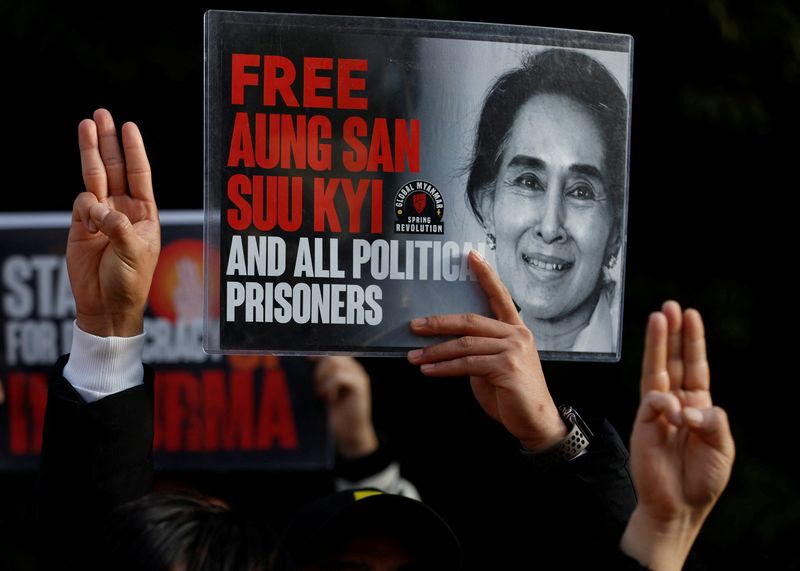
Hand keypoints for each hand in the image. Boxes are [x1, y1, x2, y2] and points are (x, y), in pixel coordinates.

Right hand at [68, 109, 159, 336]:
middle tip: (102, 114)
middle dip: (109, 141)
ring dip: (90, 152)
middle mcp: (123, 209)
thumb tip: (99, 207)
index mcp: (145, 213)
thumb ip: (118, 227)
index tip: (130, 127)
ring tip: (86, 124)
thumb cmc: (130, 281)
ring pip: (94, 177)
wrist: (107, 305)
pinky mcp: (80, 226)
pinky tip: (89, 221)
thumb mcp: (133, 252)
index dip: (134, 150)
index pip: (140, 174)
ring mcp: (101, 215)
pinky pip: (80, 204)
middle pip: (115, 168)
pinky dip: (84, 206)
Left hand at [314, 357, 377, 458]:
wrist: (349, 433)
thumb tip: (304, 364)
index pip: (331, 352)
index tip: (306, 361)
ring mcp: (358, 376)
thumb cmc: (336, 414)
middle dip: (318, 369)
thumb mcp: (324, 392)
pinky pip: (340, 377)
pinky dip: (330, 387)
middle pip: (332, 355)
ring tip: (321, 393)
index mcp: (346, 368)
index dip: (318, 355)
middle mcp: (354, 369)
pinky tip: (329, 399)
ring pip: (335, 364)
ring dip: (323, 378)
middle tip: (315, 386)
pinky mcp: (360, 386)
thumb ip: (319, 377)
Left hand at [407, 250, 565, 451]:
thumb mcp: (494, 364)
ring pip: (464, 344)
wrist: (534, 420)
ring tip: (413, 356)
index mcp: (515, 329)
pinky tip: (428, 370)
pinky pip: (466, 364)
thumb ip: (479, 349)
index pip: (499, 295)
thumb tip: (447, 343)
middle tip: (414, 325)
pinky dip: (443, 367)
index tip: (471, 256)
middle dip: (439, 322)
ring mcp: (513, 350)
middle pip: (470, 320)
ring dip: (434, 351)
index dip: (485, 274)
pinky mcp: (506, 367)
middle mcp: (517, 334)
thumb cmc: (511, 393)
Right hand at [621, 301, 734, 570]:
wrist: (678, 505)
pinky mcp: (643, 423)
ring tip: (659, 318)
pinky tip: (673, 412)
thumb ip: (713, 422)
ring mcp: (657, 411)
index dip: (692, 341)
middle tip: (670, 306)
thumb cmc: (701, 479)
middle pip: (672, 360)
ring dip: (657, 343)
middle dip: (671, 333)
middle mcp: (676, 402)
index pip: (694, 366)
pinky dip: (664, 403)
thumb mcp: (722, 448)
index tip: (691, 315)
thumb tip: (690, 406)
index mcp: (698, 405)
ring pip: (655, 370)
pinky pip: (652, 401)